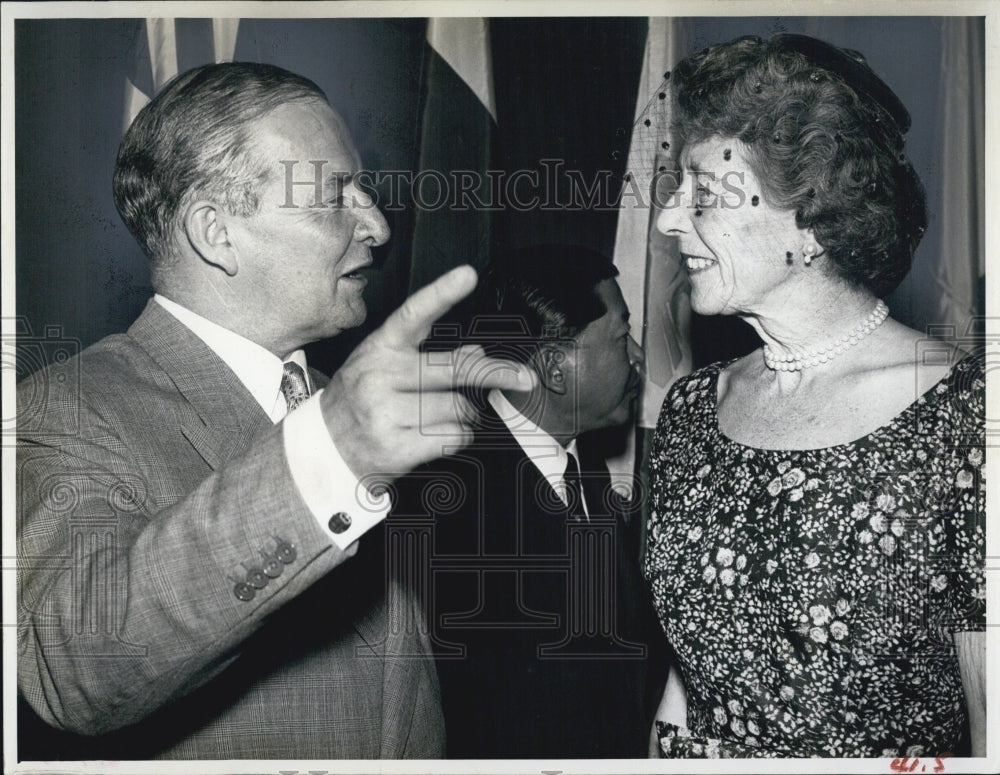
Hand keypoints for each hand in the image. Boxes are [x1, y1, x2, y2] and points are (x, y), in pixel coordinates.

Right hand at [321, 265, 534, 483]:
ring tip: (450, 418)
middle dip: (497, 374)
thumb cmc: (362, 402)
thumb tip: (476, 355)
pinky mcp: (396, 446)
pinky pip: (453, 437)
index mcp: (381, 348)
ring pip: (459, 408)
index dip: (441, 293)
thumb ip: (429, 358)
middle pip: (456, 369)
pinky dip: (460, 437)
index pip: (413, 314)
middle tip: (523, 378)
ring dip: (468, 416)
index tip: (467, 275)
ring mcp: (386, 411)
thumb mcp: (387, 369)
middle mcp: (381, 375)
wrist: (325, 448)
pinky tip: (443, 435)